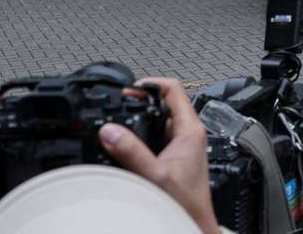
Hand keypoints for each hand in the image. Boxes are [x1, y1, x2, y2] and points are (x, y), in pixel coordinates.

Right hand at [98, 77, 220, 233]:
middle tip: (120, 104)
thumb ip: (131, 152)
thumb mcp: (154, 174)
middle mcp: (190, 134)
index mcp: (190, 130)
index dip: (151, 83)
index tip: (131, 87)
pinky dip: (143, 134)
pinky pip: (159, 137)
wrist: (192, 223)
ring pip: (161, 121)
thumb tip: (109, 130)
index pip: (173, 89)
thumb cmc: (185, 203)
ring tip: (121, 120)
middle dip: (142, 101)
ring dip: (142, 118)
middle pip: (166, 103)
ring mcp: (184, 145)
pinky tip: (129, 142)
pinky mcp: (177, 157)